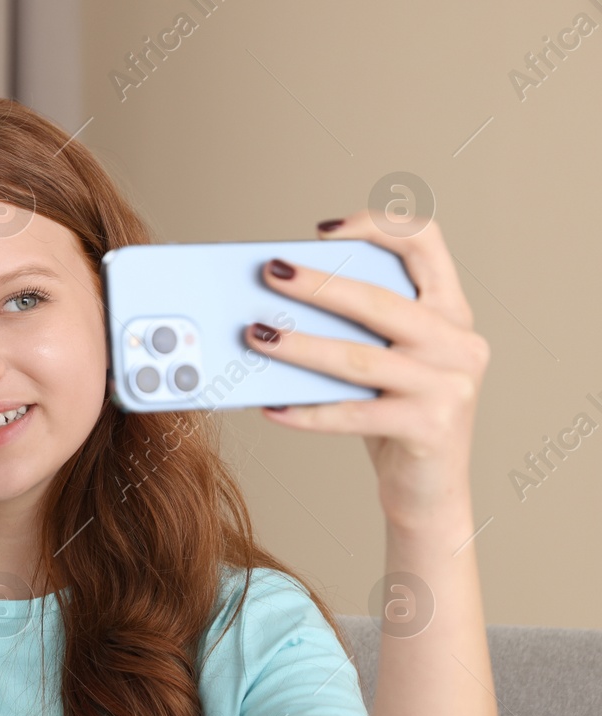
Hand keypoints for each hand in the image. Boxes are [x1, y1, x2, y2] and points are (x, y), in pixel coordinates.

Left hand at [246, 211, 489, 532]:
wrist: (429, 489)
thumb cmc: (395, 414)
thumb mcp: (386, 362)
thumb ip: (357, 329)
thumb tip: (279, 302)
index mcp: (451, 311)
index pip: (426, 243)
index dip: (377, 226)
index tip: (322, 231)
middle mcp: (459, 342)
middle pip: (379, 301)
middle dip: (318, 285)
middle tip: (270, 273)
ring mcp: (450, 385)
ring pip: (359, 358)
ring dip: (299, 346)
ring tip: (256, 336)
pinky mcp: (431, 427)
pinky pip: (353, 414)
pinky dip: (306, 412)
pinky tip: (271, 407)